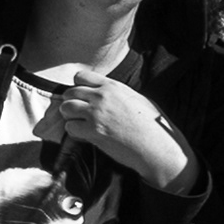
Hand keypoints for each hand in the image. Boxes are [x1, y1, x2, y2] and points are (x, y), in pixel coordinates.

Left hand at [43, 73, 194, 192]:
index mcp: (113, 86)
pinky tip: (84, 136)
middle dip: (70, 102)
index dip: (78, 86)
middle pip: (70, 92)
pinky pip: (70, 127)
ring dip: (70, 116)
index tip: (82, 96)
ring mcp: (96, 113)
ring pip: (66, 108)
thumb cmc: (153, 125)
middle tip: (77, 113)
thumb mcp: (138, 99)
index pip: (81, 76)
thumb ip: (119, 94)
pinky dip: (74, 132)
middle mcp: (102, 97)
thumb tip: (110, 94)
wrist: (157, 147)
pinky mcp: (93, 131)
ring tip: (79, 124)